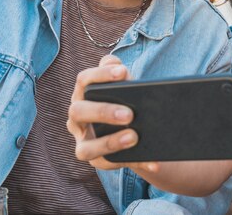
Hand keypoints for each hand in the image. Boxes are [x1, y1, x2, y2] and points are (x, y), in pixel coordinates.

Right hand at [67, 55, 157, 171]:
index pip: (84, 80)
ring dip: (109, 143)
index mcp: (83, 94)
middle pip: (78, 112)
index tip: (123, 72)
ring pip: (85, 149)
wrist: (136, 126)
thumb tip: (116, 65)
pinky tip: (153, 161)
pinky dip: (134, 162)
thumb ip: (119, 72)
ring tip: (134, 137)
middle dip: (103, 111)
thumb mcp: (125, 85)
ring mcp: (84, 141)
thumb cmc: (126, 98)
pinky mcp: (97, 160)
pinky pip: (110, 165)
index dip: (101, 74)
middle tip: (129, 114)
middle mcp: (77, 118)